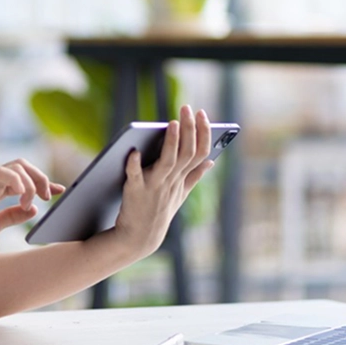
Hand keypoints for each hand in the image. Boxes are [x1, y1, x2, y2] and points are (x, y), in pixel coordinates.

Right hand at [0, 159, 64, 256]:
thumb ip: (12, 215)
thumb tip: (34, 209)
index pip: (22, 176)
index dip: (42, 181)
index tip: (59, 191)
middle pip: (23, 165)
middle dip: (41, 177)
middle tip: (50, 195)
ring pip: (17, 166)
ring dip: (32, 182)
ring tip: (34, 200)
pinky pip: (4, 173)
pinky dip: (19, 182)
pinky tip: (23, 199)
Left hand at [112, 106, 213, 257]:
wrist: (139, 237)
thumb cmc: (159, 211)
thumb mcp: (180, 194)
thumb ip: (194, 176)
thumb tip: (212, 161)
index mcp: (182, 179)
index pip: (200, 153)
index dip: (203, 133)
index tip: (202, 113)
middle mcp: (171, 181)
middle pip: (186, 153)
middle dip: (189, 129)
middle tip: (187, 108)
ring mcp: (154, 187)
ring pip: (168, 161)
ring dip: (171, 142)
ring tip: (172, 122)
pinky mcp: (135, 191)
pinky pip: (135, 176)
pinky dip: (134, 164)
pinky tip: (133, 150)